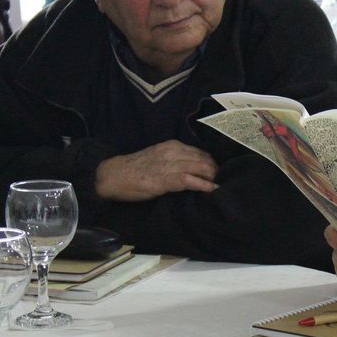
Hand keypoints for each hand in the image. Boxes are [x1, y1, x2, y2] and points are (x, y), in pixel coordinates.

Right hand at [94, 140, 218, 200]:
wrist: (113, 175)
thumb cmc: (135, 170)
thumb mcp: (159, 159)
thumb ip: (176, 160)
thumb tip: (195, 169)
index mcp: (173, 146)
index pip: (201, 153)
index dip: (213, 163)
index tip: (220, 173)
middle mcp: (174, 152)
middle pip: (206, 160)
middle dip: (217, 172)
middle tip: (224, 182)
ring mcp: (171, 165)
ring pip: (202, 168)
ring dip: (214, 179)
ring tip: (222, 187)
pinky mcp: (166, 179)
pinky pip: (192, 180)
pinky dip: (205, 186)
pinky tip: (213, 191)